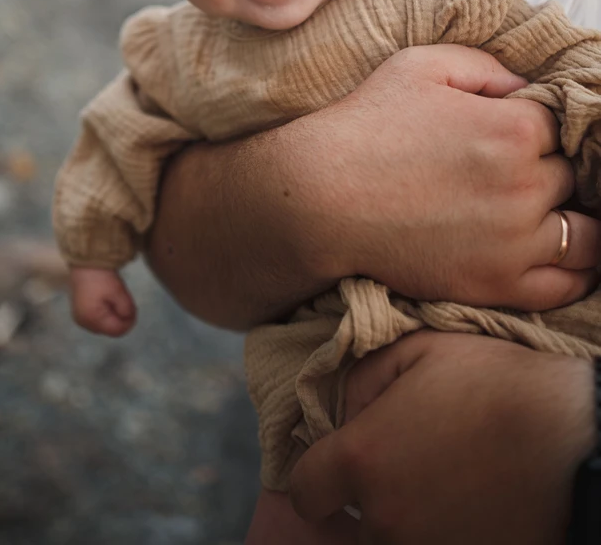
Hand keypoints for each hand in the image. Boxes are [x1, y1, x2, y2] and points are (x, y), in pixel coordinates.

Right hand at [69, 266, 136, 336]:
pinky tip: (106, 301)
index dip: (129, 322)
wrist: (86, 263)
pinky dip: (104, 314)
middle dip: (120, 318)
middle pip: (110, 329)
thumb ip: (127, 310)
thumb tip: (129, 320)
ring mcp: (80, 319)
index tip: (133, 308)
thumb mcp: (119, 293)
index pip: (117, 331)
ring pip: (104, 325)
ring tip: (115, 299)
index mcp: (93, 319)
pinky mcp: (79, 313)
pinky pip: (96, 320)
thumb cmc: (102, 278)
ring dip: (113, 316)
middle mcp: (84, 323)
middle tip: (125, 302)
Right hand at [148, 43, 600, 330]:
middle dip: (547, 171)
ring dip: (572, 219)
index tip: (509, 134)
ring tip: (549, 214)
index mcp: (514, 126)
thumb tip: (527, 88)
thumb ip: (485, 66)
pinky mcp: (496, 284)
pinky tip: (561, 253)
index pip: (560, 125)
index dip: (535, 128)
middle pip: (571, 177)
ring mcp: (514, 241)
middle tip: (507, 172)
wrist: (317, 197)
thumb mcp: (419, 66)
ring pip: (585, 233)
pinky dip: (575, 269)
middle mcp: (524, 184)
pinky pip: (566, 284)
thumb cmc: (363, 125)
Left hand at [291, 331, 594, 544]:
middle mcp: (384, 518)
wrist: (571, 430)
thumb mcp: (417, 349)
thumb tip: (344, 409)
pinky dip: (440, 530)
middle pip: (351, 520)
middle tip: (406, 458)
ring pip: (391, 539)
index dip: (319, 472)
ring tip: (440, 477)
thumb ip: (362, 376)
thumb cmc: (492, 379)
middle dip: (367, 492)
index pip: (305, 492)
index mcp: (362, 460)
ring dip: (404, 515)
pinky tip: (464, 498)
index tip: (341, 458)